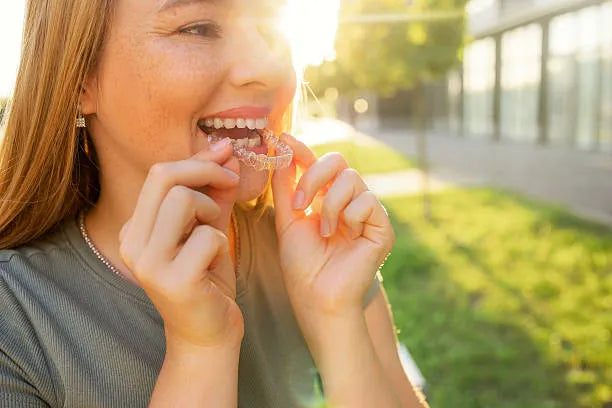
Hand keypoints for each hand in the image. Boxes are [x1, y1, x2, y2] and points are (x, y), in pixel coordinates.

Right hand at [118, 138, 243, 348]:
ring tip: (215, 235)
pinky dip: (221, 243)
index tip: (226, 156)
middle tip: (231, 182)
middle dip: (205, 171)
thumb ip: (214, 192)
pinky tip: (216, 264)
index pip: (160, 173)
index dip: (197, 160)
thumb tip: (224, 149)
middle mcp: (131, 243)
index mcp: (135, 228)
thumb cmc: (208, 279)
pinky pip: (207, 237)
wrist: (208, 334)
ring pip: (182, 201)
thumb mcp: (209, 228)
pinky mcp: (171, 281)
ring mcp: (147, 263)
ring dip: (212, 211)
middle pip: (164, 177)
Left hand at [272, 134, 394, 317]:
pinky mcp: (382, 227)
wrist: (317, 297)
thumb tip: (281, 150)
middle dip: (314, 176)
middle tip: (300, 204)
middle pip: (338, 162)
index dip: (302, 151)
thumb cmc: (302, 265)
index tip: (283, 139)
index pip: (318, 165)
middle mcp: (348, 201)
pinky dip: (349, 216)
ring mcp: (367, 213)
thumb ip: (285, 187)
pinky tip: (345, 237)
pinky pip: (367, 200)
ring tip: (325, 231)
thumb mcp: (287, 220)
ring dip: (330, 204)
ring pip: (351, 179)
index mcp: (326, 199)